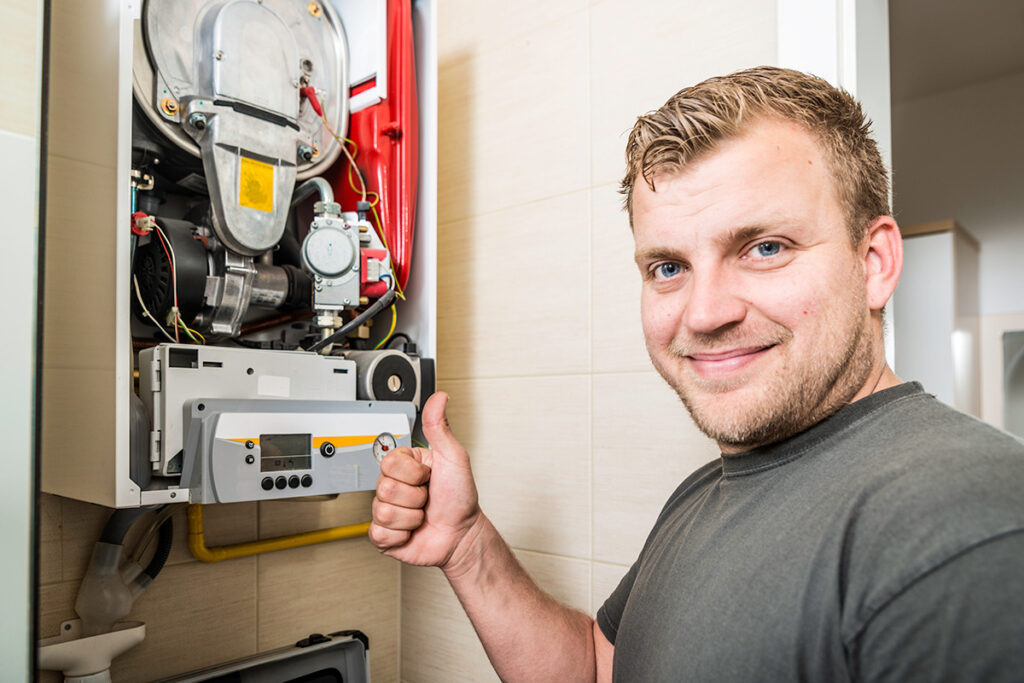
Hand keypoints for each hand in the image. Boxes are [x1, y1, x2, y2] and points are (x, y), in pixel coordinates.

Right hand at [369, 392, 482, 568]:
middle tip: (427, 497)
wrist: (461, 535)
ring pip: (384, 511)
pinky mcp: (384, 535)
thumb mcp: (453, 457)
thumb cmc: (460, 497)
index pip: (390, 462)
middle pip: (385, 488)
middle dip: (415, 496)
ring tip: (422, 514)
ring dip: (411, 516)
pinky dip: (402, 535)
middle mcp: (393, 486)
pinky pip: (380, 533)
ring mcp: (387, 510)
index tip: (429, 476)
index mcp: (404, 465)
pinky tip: (412, 530)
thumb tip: (439, 398)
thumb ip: (439, 428)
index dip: (414, 473)